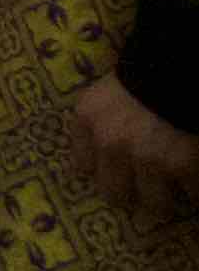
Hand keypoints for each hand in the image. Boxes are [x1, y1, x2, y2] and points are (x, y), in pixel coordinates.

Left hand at [70, 75, 198, 220]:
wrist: (182, 65)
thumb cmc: (149, 68)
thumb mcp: (113, 87)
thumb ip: (105, 114)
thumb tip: (104, 145)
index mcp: (89, 117)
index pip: (82, 164)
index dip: (99, 171)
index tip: (110, 174)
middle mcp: (112, 144)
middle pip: (114, 193)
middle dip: (129, 197)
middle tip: (140, 197)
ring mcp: (149, 160)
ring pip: (155, 205)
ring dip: (164, 204)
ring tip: (171, 201)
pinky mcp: (185, 168)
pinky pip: (193, 195)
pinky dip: (195, 192)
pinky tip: (194, 183)